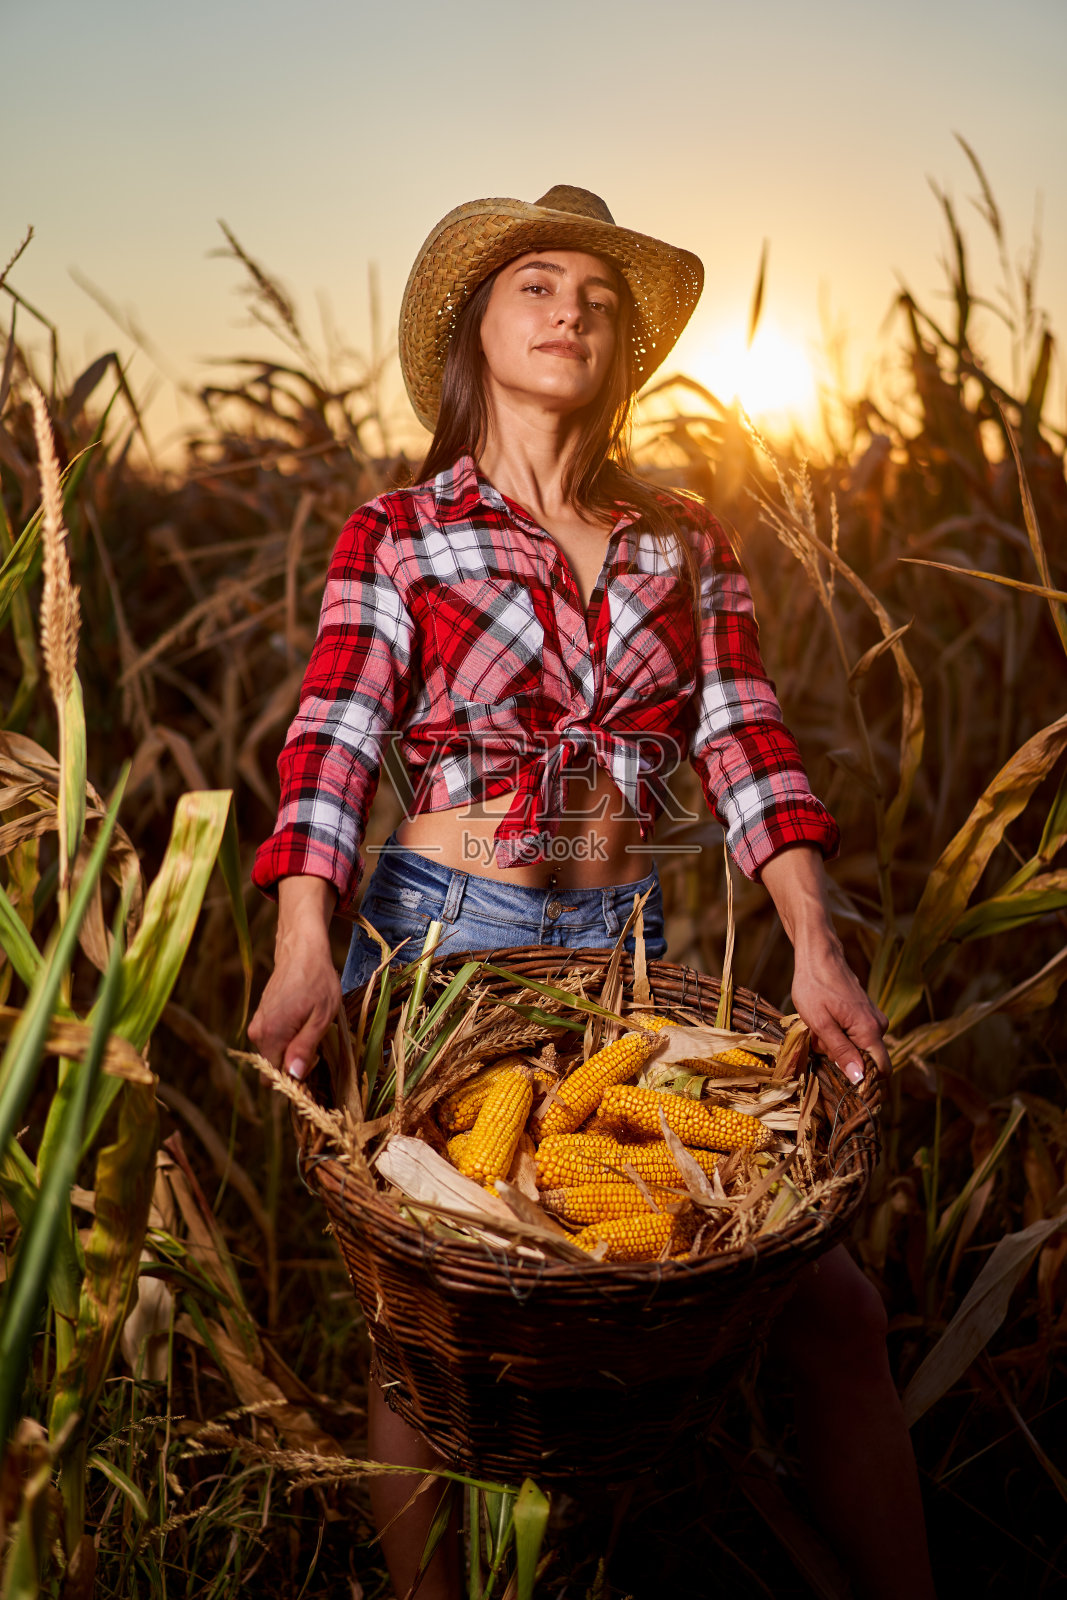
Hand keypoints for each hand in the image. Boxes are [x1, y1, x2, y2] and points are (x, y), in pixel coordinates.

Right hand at [247, 876, 339, 1080]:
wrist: (301, 950)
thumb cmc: (317, 981)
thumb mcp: (321, 1017)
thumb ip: (305, 1047)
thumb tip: (293, 1076)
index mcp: (272, 1035)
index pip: (277, 1077)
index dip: (297, 1075)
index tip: (314, 1057)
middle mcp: (258, 1033)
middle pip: (274, 1067)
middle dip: (295, 1063)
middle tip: (315, 1040)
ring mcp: (257, 1025)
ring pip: (274, 1053)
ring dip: (293, 1049)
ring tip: (310, 1026)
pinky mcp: (261, 1018)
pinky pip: (273, 1041)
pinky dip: (288, 1038)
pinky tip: (302, 1021)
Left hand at [758, 845, 889, 1084]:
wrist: (818, 954)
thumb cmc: (814, 986)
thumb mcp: (819, 1023)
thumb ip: (841, 1051)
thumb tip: (860, 1079)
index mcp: (869, 1031)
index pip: (881, 1071)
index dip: (867, 1085)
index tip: (845, 1089)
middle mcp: (879, 1026)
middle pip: (864, 1059)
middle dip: (841, 1059)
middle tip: (817, 1042)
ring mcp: (873, 1018)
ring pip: (856, 1047)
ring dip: (835, 1045)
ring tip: (816, 1028)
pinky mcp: (865, 1014)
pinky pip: (853, 1035)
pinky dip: (836, 1034)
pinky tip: (821, 1021)